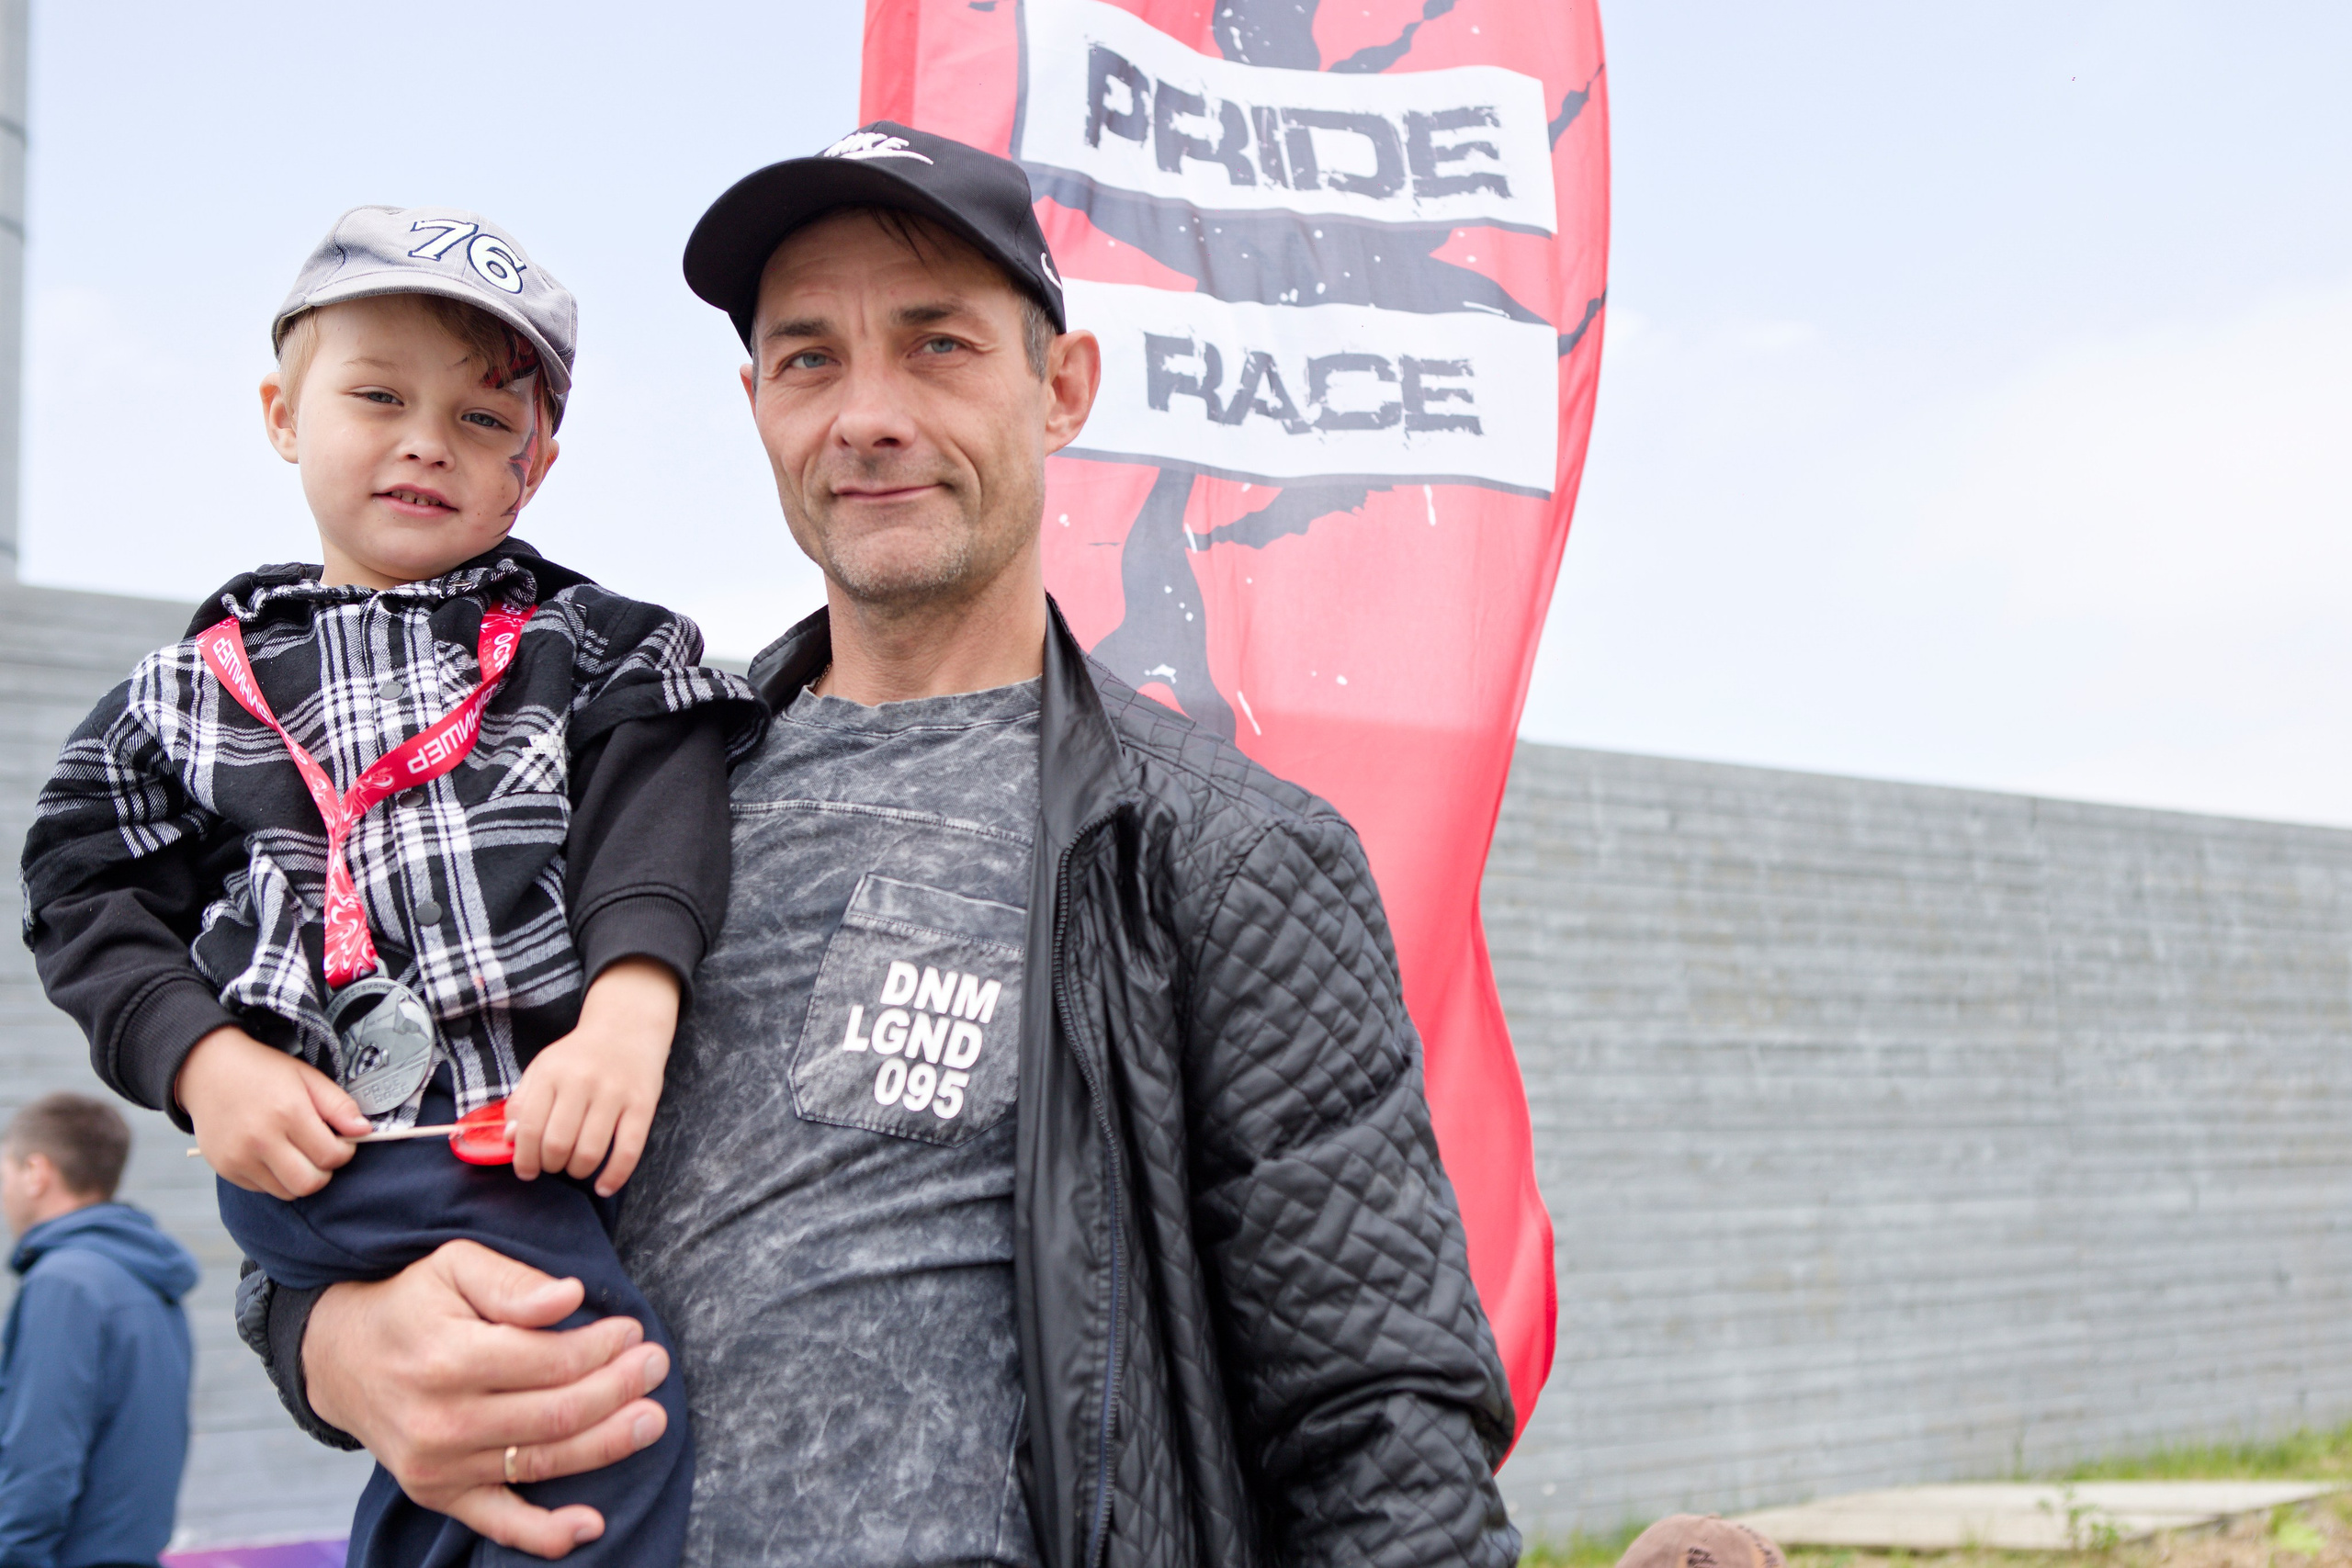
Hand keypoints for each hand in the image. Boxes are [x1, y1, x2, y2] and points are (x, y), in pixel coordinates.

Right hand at [177, 1026, 369, 1198]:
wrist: (208, 1068)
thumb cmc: (262, 1071)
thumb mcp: (307, 1077)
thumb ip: (339, 1105)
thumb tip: (364, 1130)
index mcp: (288, 1112)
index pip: (331, 1156)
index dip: (344, 1151)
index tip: (341, 1140)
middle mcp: (261, 1139)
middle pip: (310, 1183)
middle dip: (324, 1172)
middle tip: (321, 1152)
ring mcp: (240, 1157)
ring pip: (287, 1192)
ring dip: (300, 1178)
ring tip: (297, 1153)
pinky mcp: (225, 1168)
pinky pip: (262, 1189)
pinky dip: (276, 1179)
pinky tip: (273, 1155)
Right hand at [305, 1239, 670, 1559]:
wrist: (342, 1357)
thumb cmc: (413, 1303)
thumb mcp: (456, 1265)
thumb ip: (513, 1282)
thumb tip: (570, 1298)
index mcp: (449, 1358)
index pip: (551, 1361)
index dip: (603, 1348)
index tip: (632, 1329)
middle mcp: (442, 1420)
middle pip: (557, 1414)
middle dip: (620, 1389)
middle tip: (657, 1365)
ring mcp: (439, 1466)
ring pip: (544, 1462)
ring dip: (609, 1444)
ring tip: (653, 1419)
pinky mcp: (438, 1495)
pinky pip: (499, 1523)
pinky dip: (547, 1533)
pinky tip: (592, 1524)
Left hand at [507, 958, 679, 1194]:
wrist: (627, 1028)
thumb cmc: (579, 1056)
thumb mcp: (542, 1069)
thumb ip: (522, 1103)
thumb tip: (509, 1140)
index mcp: (552, 1072)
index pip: (529, 1128)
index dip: (524, 1158)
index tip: (527, 1171)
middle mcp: (582, 1081)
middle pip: (557, 1144)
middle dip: (551, 1165)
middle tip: (554, 1164)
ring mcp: (615, 1093)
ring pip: (590, 1152)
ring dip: (578, 1171)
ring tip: (575, 1167)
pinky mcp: (642, 1105)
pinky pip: (628, 1151)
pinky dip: (614, 1176)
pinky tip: (604, 1186)